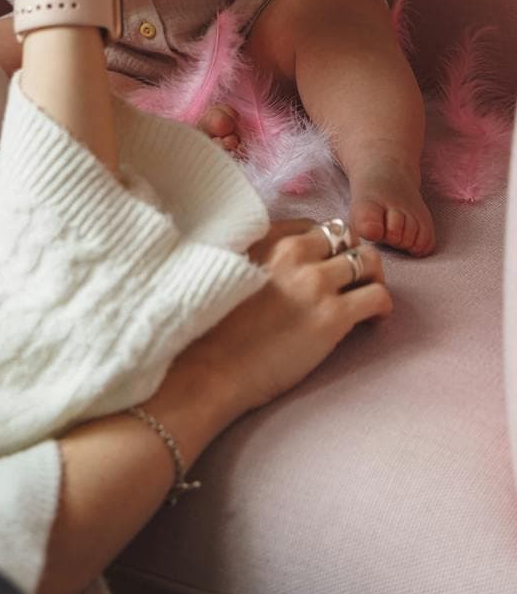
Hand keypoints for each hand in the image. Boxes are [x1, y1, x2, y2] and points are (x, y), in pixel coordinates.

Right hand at [175, 220, 391, 419]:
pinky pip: (378, 296)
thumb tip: (285, 265)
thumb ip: (259, 256)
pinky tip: (371, 321)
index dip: (326, 248)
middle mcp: (294, 252)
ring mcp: (316, 281)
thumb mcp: (231, 270)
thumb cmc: (215, 328)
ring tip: (365, 302)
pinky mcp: (333, 315)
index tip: (325, 267)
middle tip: (351, 284)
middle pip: (346, 238)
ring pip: (369, 262)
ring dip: (371, 279)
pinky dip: (381, 307)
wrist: (212, 366)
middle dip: (353, 258)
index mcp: (267, 238)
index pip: (316, 227)